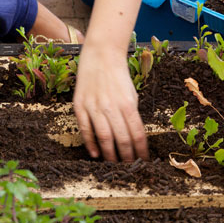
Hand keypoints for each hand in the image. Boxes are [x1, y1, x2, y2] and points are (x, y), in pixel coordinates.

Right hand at [73, 46, 148, 162]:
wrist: (101, 55)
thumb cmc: (119, 76)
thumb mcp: (132, 94)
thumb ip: (131, 114)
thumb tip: (131, 135)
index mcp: (128, 104)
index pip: (137, 134)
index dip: (141, 151)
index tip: (143, 161)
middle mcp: (111, 107)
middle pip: (122, 139)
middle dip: (127, 156)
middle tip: (129, 167)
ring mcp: (94, 107)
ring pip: (104, 137)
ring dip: (110, 154)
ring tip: (114, 164)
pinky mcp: (80, 106)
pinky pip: (85, 129)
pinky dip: (91, 144)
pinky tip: (96, 154)